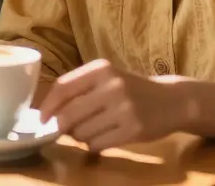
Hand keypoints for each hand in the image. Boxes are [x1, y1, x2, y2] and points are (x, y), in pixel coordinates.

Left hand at [39, 59, 189, 151]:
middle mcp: (112, 86)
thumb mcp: (108, 78)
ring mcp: (124, 108)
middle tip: (67, 129)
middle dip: (62, 126)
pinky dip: (95, 145)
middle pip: (69, 113)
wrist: (172, 100)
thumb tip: (48, 112)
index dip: (48, 106)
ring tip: (94, 130)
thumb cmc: (132, 89)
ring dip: (81, 137)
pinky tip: (104, 138)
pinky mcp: (134, 129)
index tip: (42, 119)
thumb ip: (80, 88)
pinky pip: (98, 144)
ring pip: (82, 132)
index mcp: (101, 69)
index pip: (63, 87)